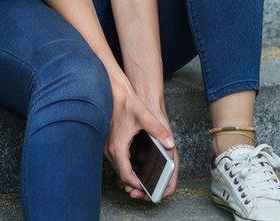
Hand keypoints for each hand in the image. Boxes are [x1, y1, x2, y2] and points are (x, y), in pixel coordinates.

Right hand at [104, 80, 179, 200]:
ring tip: (145, 179)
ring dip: (130, 174)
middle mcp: (110, 150)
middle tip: (148, 187)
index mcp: (118, 147)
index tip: (146, 187)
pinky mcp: (109, 142)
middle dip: (134, 182)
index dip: (136, 183)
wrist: (112, 91)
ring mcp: (108, 147)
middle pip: (122, 173)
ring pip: (119, 167)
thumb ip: (158, 130)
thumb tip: (170, 143)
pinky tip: (138, 163)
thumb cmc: (126, 103)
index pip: (126, 174)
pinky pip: (118, 159)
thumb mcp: (144, 116)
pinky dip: (127, 165)